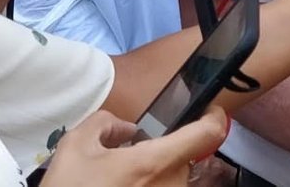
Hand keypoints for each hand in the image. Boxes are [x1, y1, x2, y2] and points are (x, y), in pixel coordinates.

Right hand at [43, 107, 227, 186]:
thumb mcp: (75, 147)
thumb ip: (104, 123)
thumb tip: (124, 128)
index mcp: (155, 163)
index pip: (207, 134)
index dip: (214, 117)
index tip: (209, 110)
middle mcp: (171, 186)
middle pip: (181, 157)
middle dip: (158, 152)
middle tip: (126, 158)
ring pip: (170, 178)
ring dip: (150, 175)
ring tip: (116, 180)